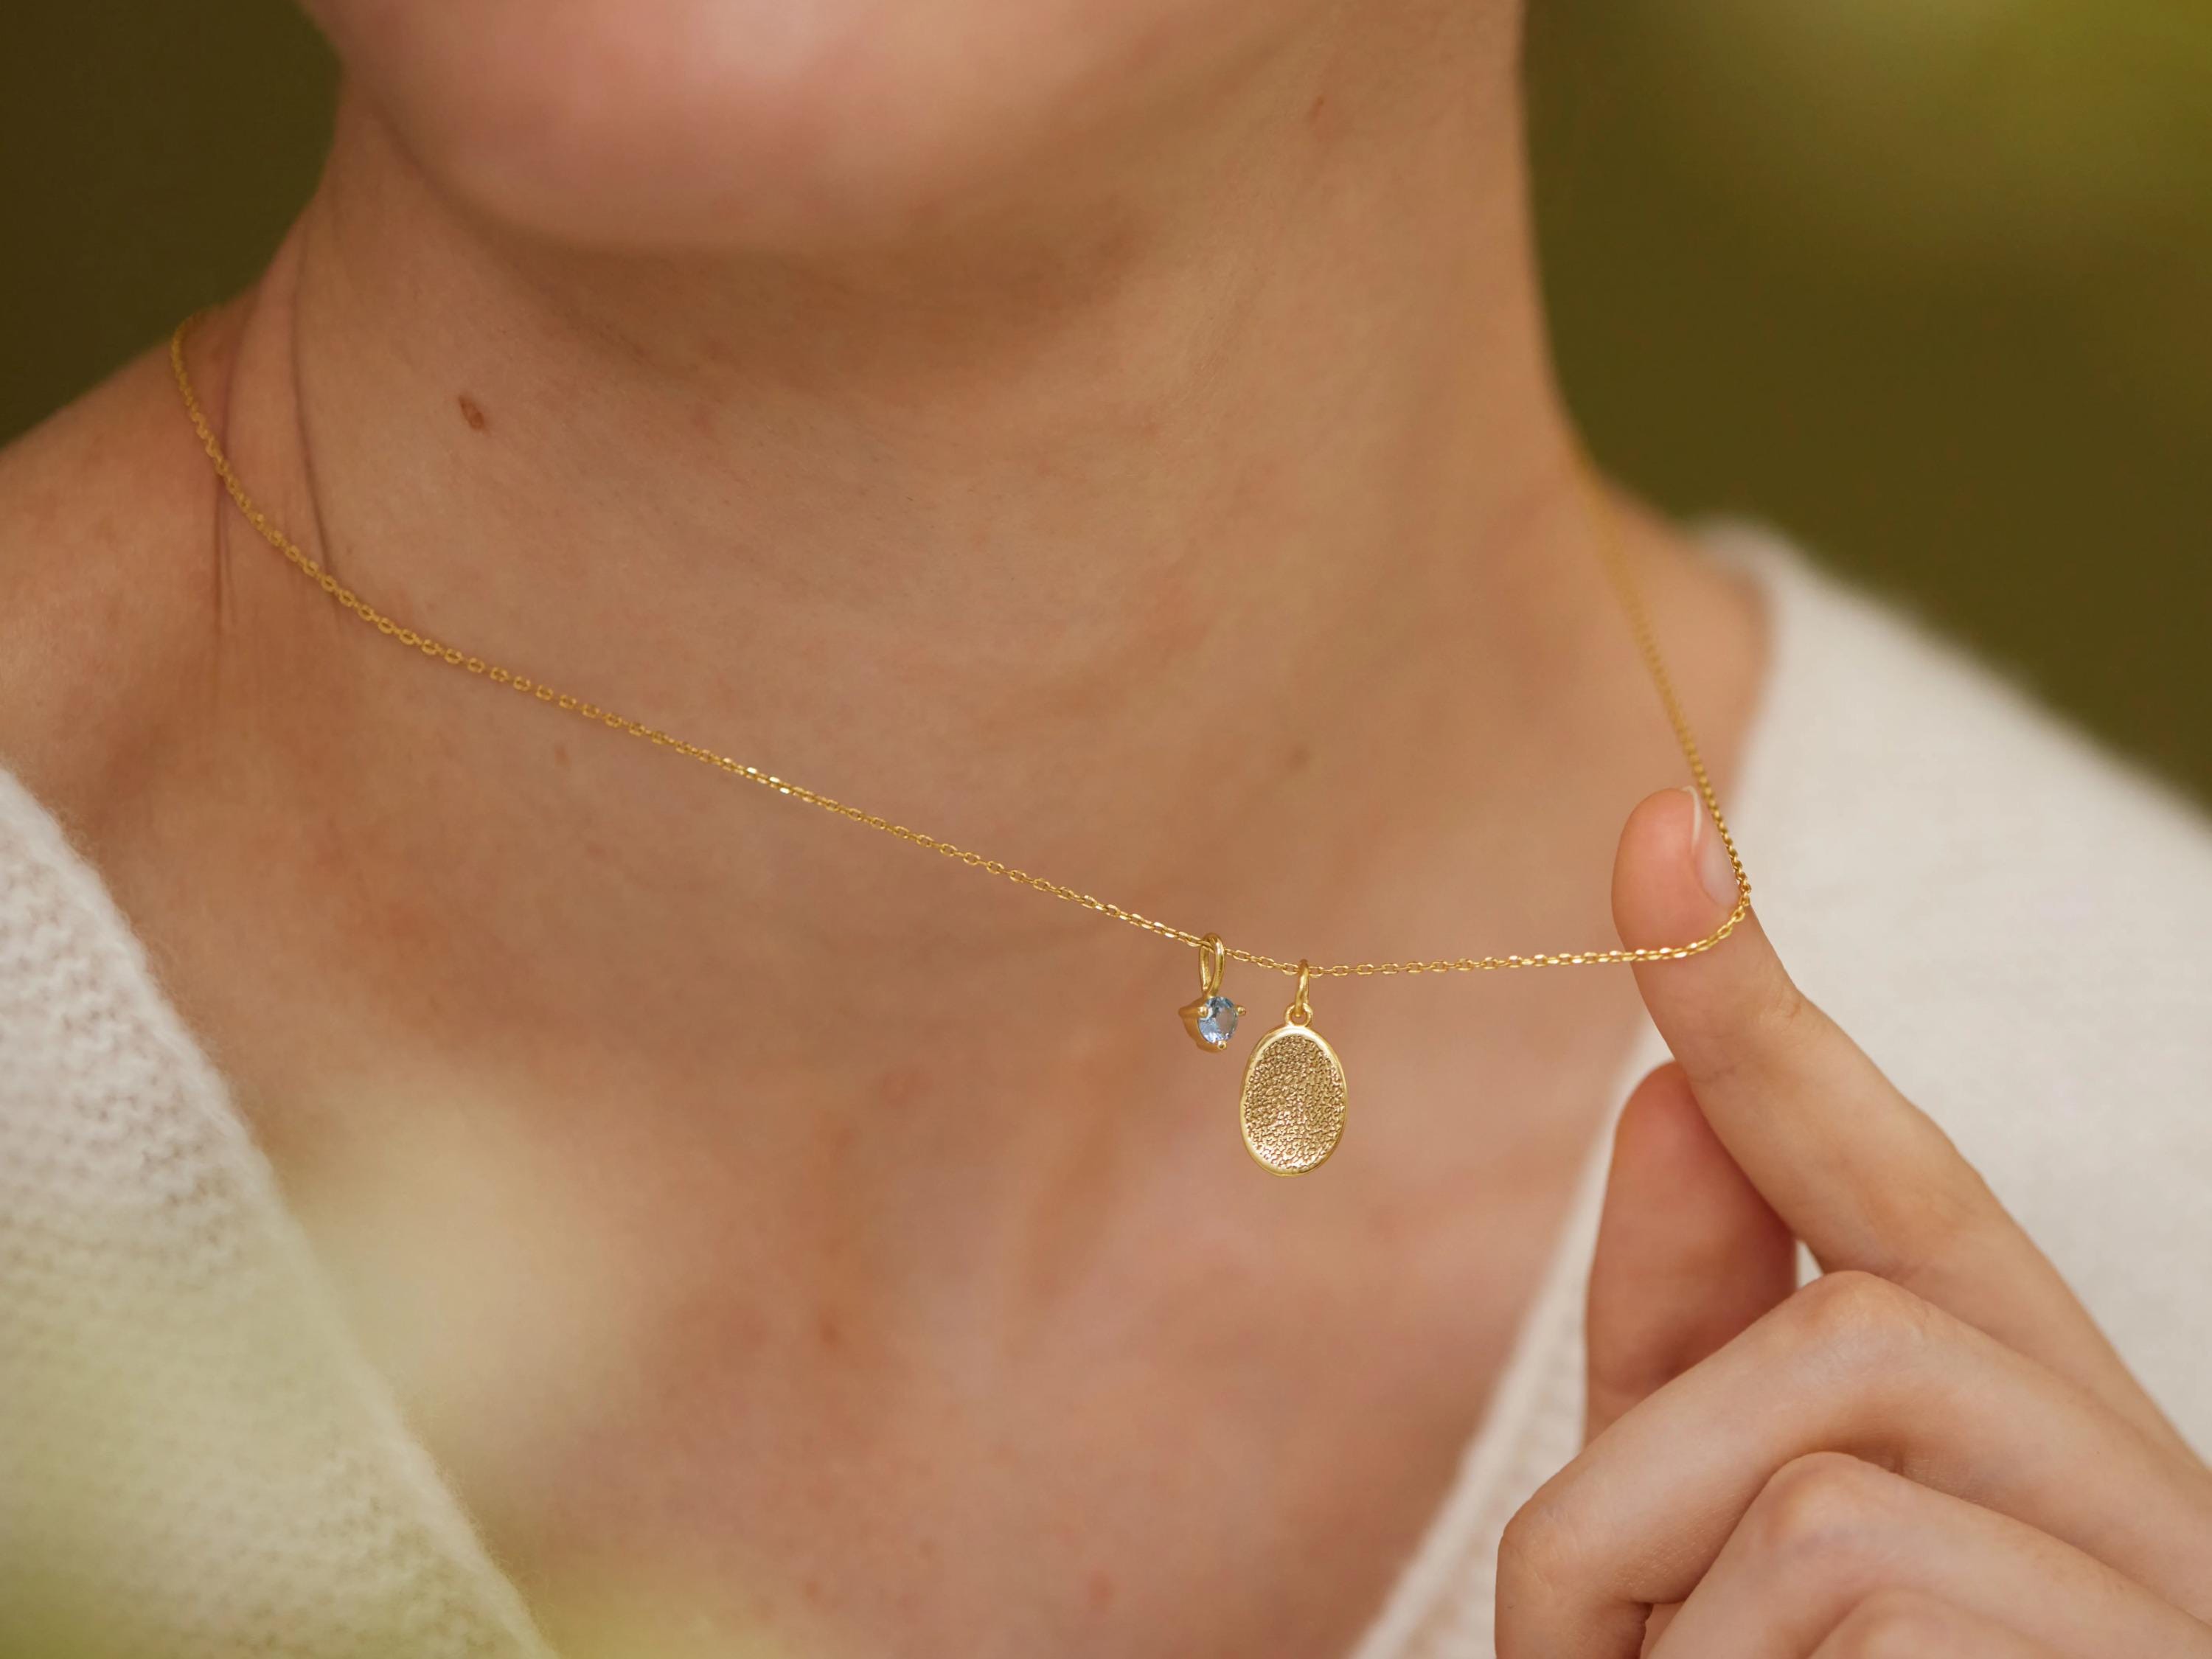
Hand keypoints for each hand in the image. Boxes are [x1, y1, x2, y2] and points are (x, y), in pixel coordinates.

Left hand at [1495, 788, 2211, 1656]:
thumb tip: (1665, 1095)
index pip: (1893, 1176)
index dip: (1766, 1007)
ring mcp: (2166, 1607)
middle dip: (1630, 1500)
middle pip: (1841, 1346)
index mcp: (2024, 1434)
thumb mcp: (1736, 1556)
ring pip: (1827, 1497)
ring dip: (1662, 1632)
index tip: (1652, 832)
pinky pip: (1863, 1619)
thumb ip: (1700, 1348)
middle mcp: (2147, 1494)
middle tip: (1568, 1655)